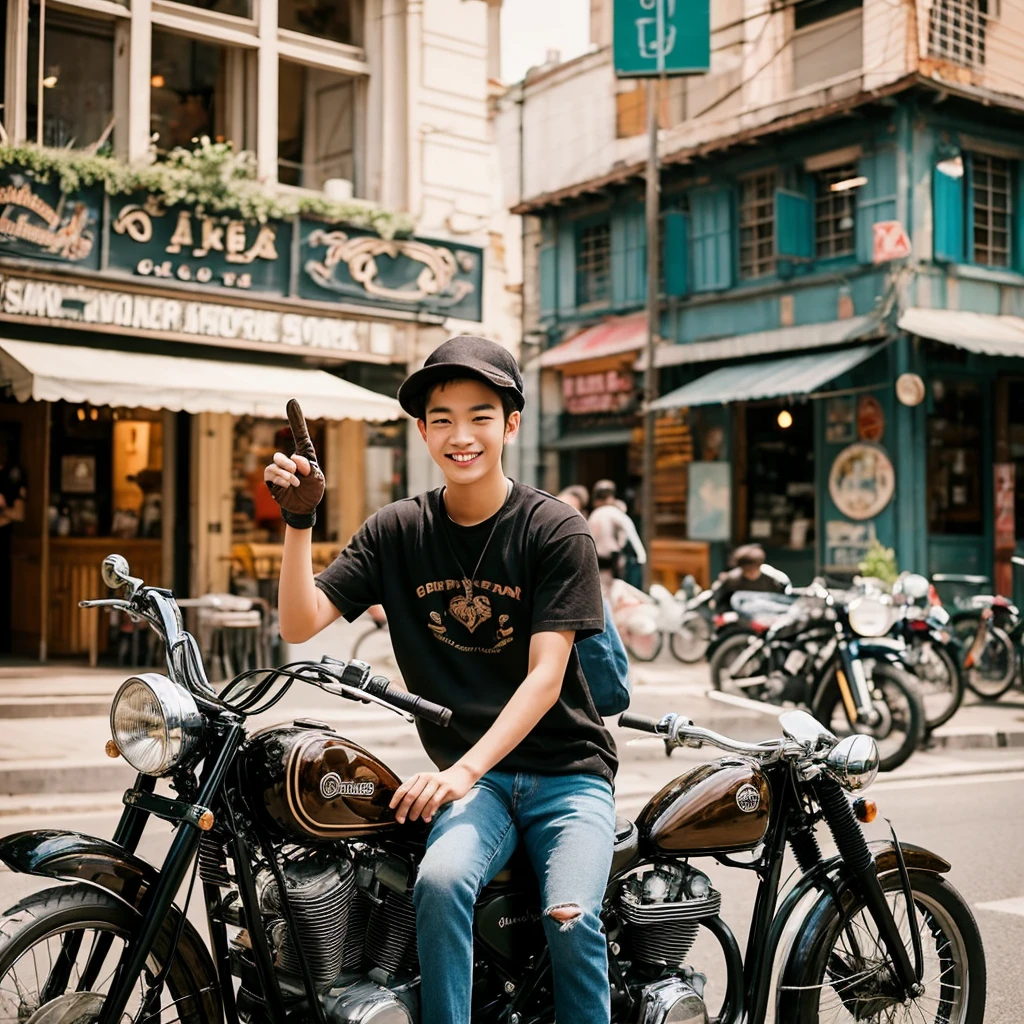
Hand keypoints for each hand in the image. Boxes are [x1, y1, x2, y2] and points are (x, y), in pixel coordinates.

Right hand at [263, 399, 325, 517]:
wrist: (304, 508)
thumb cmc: (312, 492)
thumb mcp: (317, 479)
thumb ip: (309, 467)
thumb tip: (296, 460)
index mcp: (305, 456)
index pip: (300, 434)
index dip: (295, 418)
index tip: (292, 401)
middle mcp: (291, 459)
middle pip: (284, 452)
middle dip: (291, 462)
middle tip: (297, 472)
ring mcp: (280, 468)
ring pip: (276, 460)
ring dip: (286, 472)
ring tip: (295, 482)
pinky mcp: (272, 478)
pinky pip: (271, 472)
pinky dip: (280, 478)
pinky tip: (288, 485)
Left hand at [389, 764, 476, 823]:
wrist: (462, 774)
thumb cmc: (442, 783)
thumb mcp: (428, 785)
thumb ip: (418, 794)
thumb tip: (405, 810)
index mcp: (419, 777)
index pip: (404, 787)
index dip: (396, 799)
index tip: (392, 808)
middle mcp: (427, 778)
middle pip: (411, 795)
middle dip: (404, 809)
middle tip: (401, 820)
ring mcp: (437, 782)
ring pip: (422, 799)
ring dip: (416, 812)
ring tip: (414, 819)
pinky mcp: (447, 788)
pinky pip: (435, 802)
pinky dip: (429, 812)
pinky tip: (427, 818)